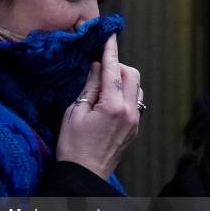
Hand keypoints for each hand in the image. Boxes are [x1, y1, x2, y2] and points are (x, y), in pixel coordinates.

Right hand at [56, 34, 142, 179]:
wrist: (84, 174)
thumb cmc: (73, 146)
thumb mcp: (74, 113)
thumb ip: (89, 87)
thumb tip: (97, 67)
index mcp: (112, 107)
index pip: (114, 70)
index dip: (110, 51)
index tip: (109, 36)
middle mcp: (129, 112)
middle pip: (132, 75)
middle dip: (118, 65)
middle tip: (100, 68)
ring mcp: (134, 121)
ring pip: (136, 87)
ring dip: (123, 79)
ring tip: (103, 85)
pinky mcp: (134, 129)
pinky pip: (135, 102)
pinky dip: (125, 93)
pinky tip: (109, 100)